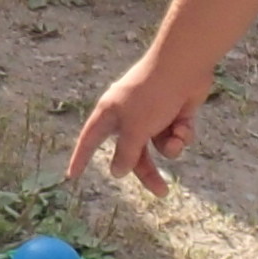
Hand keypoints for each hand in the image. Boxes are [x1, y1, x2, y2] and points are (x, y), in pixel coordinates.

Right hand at [68, 48, 211, 193]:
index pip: (90, 140)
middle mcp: (128, 115)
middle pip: (133, 153)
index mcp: (110, 114)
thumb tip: (117, 173)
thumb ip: (125, 153)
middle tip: (162, 192)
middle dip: (149, 171)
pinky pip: (175, 134)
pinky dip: (182, 133)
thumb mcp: (135, 129)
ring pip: (158, 145)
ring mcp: (152, 114)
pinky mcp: (173, 113)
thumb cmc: (153, 95)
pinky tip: (185, 122)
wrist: (184, 66)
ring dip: (170, 146)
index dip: (81, 158)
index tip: (72, 176)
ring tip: (177, 136)